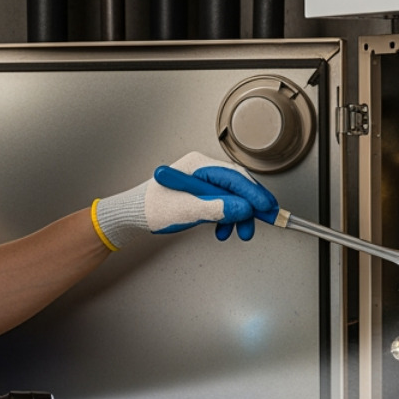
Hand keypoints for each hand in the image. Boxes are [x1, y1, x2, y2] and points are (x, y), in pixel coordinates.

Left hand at [90, 151, 279, 248]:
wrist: (132, 216)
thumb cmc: (150, 208)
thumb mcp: (186, 210)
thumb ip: (216, 208)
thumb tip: (243, 208)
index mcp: (198, 165)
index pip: (235, 177)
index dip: (254, 194)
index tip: (267, 208)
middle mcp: (202, 170)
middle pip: (237, 186)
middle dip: (250, 207)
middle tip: (260, 222)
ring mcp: (202, 182)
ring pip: (232, 197)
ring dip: (239, 216)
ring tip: (240, 233)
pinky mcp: (201, 194)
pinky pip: (223, 204)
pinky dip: (228, 218)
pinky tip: (224, 230)